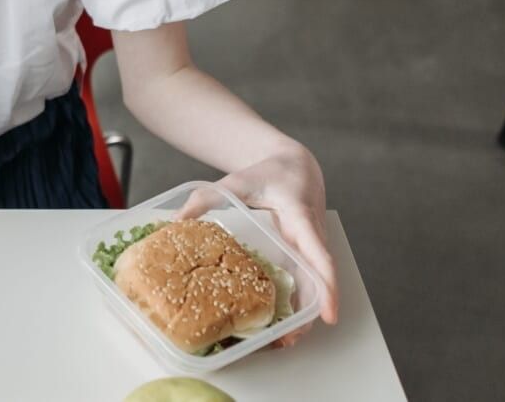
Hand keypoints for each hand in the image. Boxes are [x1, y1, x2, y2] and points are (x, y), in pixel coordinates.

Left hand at [178, 143, 339, 344]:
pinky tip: (279, 319)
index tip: (329, 313)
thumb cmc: (268, 174)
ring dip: (303, 313)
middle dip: (310, 312)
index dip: (326, 285)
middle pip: (318, 280)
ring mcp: (310, 248)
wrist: (294, 166)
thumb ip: (205, 199)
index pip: (319, 254)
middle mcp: (312, 237)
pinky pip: (305, 280)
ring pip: (314, 285)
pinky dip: (296, 301)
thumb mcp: (235, 182)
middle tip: (290, 338)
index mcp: (300, 217)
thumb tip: (175, 221)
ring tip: (281, 339)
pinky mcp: (304, 254)